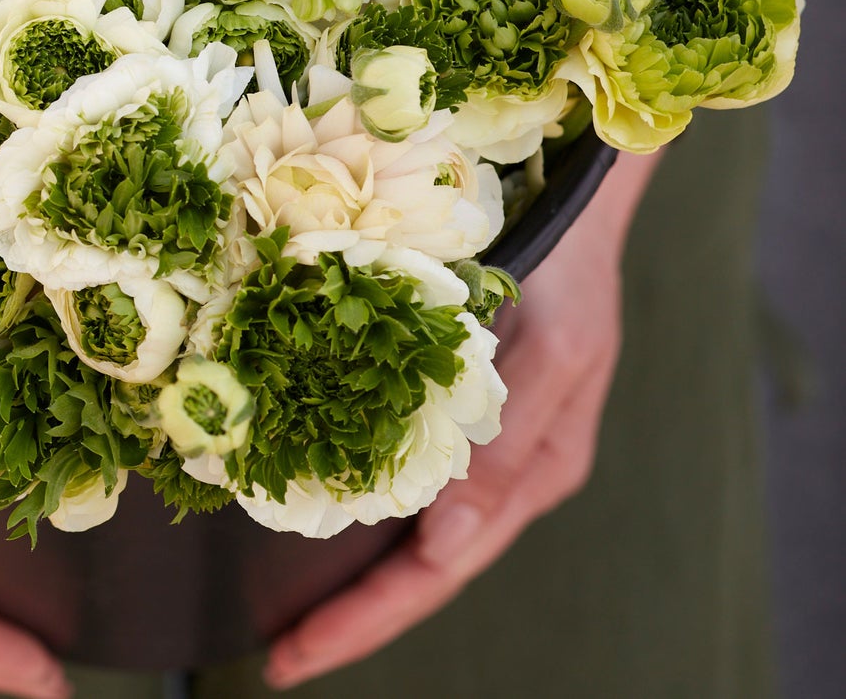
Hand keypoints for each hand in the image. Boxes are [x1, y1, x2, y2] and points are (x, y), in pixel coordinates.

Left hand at [265, 151, 660, 688]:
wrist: (576, 197)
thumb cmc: (571, 269)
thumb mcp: (554, 354)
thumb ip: (507, 450)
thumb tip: (446, 547)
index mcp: (533, 472)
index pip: (438, 571)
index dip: (367, 619)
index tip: (295, 655)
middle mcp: (503, 470)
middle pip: (420, 565)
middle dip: (351, 615)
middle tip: (275, 657)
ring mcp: (481, 441)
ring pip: (409, 527)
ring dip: (351, 571)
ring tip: (281, 608)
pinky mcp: (455, 401)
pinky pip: (403, 468)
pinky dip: (356, 500)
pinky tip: (310, 506)